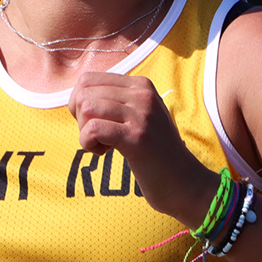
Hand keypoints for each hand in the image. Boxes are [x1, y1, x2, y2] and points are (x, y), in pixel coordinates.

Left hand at [68, 72, 214, 226]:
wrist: (183, 181)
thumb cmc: (155, 152)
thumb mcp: (139, 116)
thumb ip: (115, 102)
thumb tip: (78, 96)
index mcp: (141, 85)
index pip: (88, 80)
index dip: (79, 104)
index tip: (95, 123)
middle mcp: (142, 94)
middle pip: (84, 93)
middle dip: (80, 118)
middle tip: (97, 136)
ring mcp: (141, 115)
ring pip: (86, 107)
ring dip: (84, 131)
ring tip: (102, 145)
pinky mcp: (136, 137)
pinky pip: (93, 128)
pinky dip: (88, 143)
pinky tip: (103, 153)